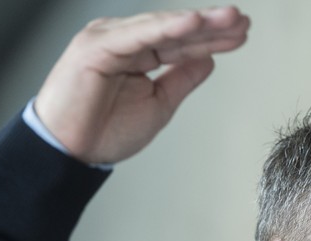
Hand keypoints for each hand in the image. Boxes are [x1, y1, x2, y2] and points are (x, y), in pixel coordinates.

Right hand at [33, 7, 249, 163]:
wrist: (68, 153)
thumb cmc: (102, 133)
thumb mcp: (157, 104)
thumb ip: (181, 80)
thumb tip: (209, 61)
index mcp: (136, 54)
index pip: (181, 42)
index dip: (212, 39)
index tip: (242, 35)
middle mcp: (123, 41)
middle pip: (175, 30)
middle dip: (211, 25)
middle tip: (242, 20)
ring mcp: (109, 39)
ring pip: (161, 27)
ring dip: (196, 21)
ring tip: (229, 18)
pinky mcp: (96, 45)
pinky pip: (138, 34)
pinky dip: (166, 27)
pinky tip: (193, 22)